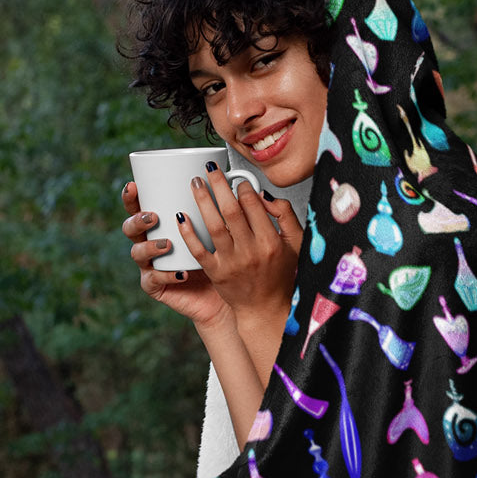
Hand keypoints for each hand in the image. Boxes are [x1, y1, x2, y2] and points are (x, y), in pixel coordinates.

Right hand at [121, 181, 230, 326]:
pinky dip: (167, 275)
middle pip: (130, 228)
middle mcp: (150, 243)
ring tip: (167, 245)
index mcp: (160, 224)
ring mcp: (150, 265)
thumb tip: (229, 177)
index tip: (133, 185)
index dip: (131, 197)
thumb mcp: (220, 228)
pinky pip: (154, 280)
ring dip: (150, 246)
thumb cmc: (221, 256)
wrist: (223, 293)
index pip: (138, 207)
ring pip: (137, 253)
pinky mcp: (155, 287)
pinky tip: (181, 273)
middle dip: (137, 220)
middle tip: (153, 217)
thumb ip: (218, 208)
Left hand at [176, 166, 302, 335]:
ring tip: (195, 183)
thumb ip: (285, 215)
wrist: (265, 308)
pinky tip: (181, 216)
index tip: (237, 179)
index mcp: (270, 242)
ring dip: (202, 201)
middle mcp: (250, 252)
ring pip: (213, 226)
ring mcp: (231, 263)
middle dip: (219, 185)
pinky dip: (188, 233)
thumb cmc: (280, 274)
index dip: (243, 187)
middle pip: (231, 211)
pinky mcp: (216, 273)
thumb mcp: (295, 244)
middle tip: (209, 169)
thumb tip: (264, 195)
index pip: (253, 205)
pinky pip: (198, 250)